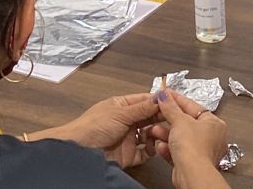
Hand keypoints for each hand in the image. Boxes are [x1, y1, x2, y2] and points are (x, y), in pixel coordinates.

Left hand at [38, 94, 162, 168]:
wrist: (80, 151)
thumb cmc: (92, 127)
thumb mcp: (120, 114)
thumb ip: (141, 108)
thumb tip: (158, 97)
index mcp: (122, 106)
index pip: (145, 101)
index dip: (158, 102)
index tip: (172, 102)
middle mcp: (126, 121)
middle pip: (149, 118)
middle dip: (160, 118)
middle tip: (173, 119)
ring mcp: (128, 138)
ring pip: (149, 135)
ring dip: (156, 135)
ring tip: (161, 134)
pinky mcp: (128, 154)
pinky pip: (145, 153)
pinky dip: (152, 150)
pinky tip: (155, 147)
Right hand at [144, 90, 227, 180]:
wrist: (191, 173)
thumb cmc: (193, 146)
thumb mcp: (179, 120)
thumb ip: (170, 107)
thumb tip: (164, 95)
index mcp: (214, 123)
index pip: (193, 106)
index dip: (177, 99)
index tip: (165, 94)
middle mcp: (212, 137)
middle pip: (186, 123)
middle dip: (168, 120)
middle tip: (157, 112)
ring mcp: (202, 151)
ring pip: (181, 138)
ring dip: (166, 135)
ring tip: (154, 130)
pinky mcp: (193, 163)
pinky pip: (179, 152)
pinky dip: (169, 148)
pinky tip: (160, 146)